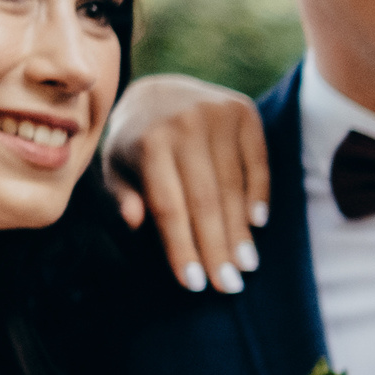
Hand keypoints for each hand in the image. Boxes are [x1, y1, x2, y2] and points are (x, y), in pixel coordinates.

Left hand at [104, 74, 270, 293]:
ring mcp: (217, 115)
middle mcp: (183, 125)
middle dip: (217, 247)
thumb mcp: (115, 165)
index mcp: (147, 142)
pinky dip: (259, 193)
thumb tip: (135, 223)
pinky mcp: (244, 111)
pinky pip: (257, 162)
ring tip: (245, 265)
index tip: (194, 284)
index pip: (169, 206)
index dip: (182, 247)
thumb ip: (120, 194)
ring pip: (232, 186)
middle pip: (204, 200)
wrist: (161, 88)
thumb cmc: (135, 141)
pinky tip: (258, 223)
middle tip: (228, 286)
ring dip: (240, 230)